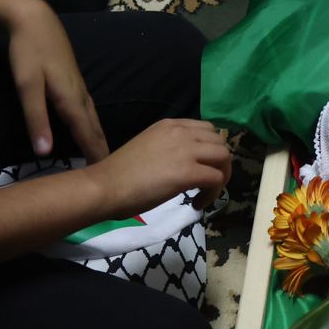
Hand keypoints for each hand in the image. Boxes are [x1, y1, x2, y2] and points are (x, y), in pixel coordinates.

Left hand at [2, 0, 107, 161]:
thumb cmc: (28, 51)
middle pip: (96, 128)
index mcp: (71, 99)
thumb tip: (45, 153)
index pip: (87, 135)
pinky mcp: (74, 80)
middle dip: (103, 150)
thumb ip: (36, 120)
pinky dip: (92, 124)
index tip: (108, 179)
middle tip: (114, 175)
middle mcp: (80, 94)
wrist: (33, 18)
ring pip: (94, 118)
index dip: (96, 157)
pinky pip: (89, 109)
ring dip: (99, 137)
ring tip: (105, 155)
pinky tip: (89, 126)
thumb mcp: (27, 87)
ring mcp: (79, 86)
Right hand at [88, 118, 232, 215]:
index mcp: (170, 124)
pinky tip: (197, 203)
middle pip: (220, 142)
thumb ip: (168, 148)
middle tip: (207, 184)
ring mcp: (185, 150)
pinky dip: (213, 193)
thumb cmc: (119, 174)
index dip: (210, 151)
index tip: (202, 168)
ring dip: (221, 177)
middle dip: (219, 164)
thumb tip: (181, 163)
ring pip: (224, 157)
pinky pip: (216, 179)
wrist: (104, 186)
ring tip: (205, 193)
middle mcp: (181, 131)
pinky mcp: (187, 172)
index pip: (206, 130)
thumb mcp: (148, 147)